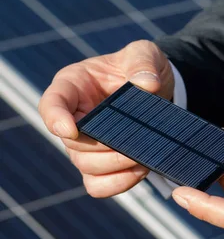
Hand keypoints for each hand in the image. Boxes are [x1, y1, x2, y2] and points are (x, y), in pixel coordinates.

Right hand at [39, 40, 173, 197]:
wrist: (157, 87)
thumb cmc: (140, 66)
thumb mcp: (143, 53)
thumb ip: (143, 63)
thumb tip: (147, 85)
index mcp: (73, 85)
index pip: (52, 104)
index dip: (55, 119)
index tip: (71, 129)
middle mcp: (73, 116)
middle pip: (73, 143)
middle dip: (104, 146)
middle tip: (134, 142)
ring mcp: (85, 144)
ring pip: (86, 166)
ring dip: (115, 166)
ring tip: (143, 156)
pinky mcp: (102, 163)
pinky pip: (98, 185)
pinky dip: (118, 183)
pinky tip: (140, 170)